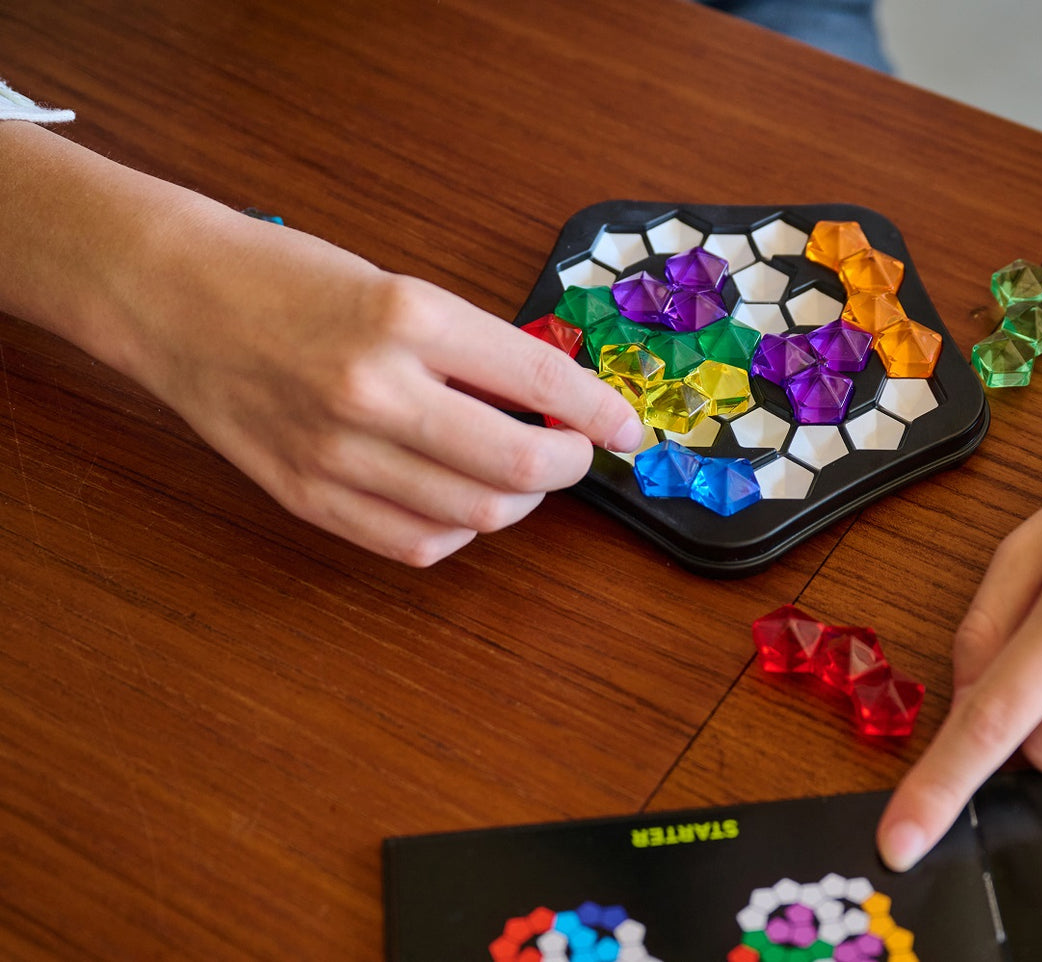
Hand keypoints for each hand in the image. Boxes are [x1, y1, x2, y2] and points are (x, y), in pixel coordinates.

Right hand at [124, 209, 643, 564]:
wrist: (171, 297)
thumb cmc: (288, 279)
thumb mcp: (398, 288)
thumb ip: (473, 350)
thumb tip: (555, 403)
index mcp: (409, 316)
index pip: (542, 382)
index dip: (603, 413)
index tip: (626, 426)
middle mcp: (376, 388)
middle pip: (520, 468)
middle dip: (571, 466)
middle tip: (576, 453)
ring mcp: (337, 451)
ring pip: (475, 515)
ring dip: (518, 502)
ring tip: (517, 474)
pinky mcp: (306, 496)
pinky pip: (415, 544)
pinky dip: (459, 531)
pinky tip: (458, 500)